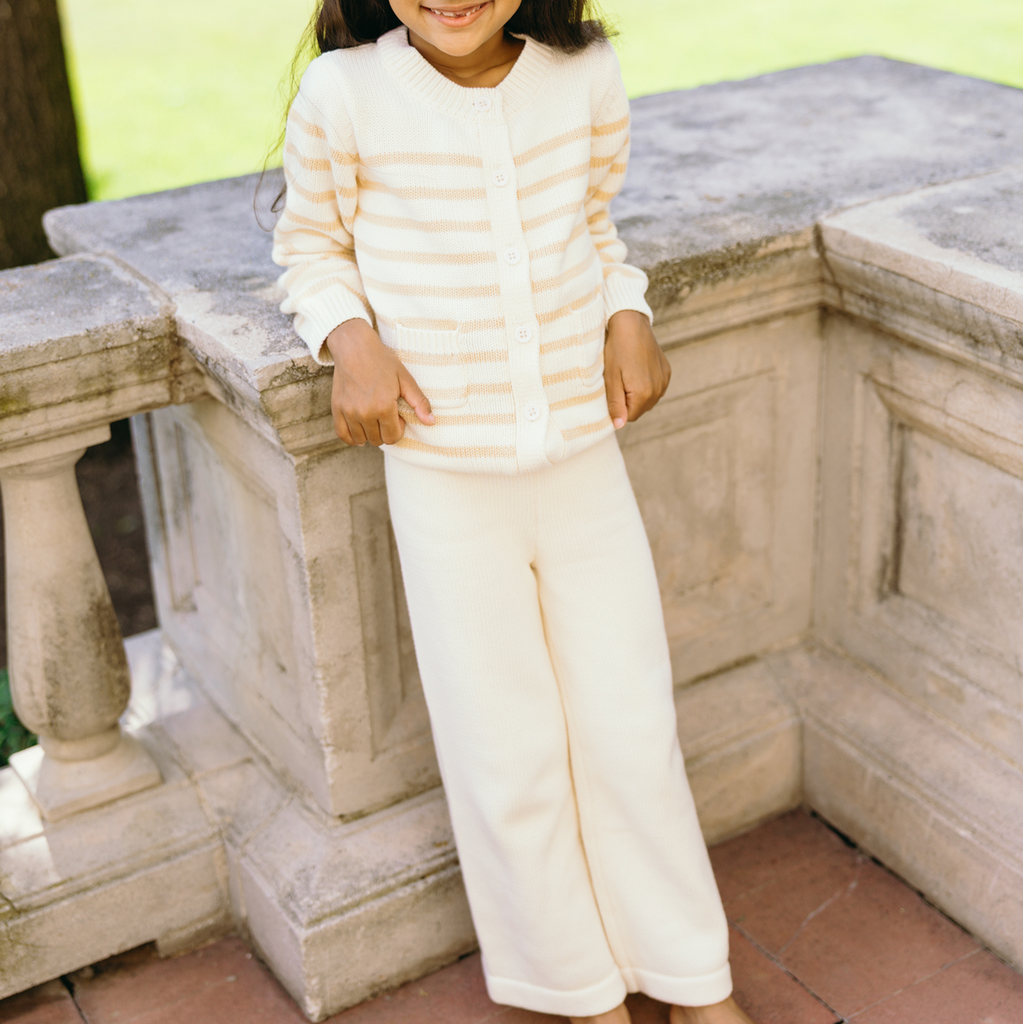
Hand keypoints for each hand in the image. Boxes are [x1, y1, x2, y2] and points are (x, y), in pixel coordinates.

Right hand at [324, 319, 434, 445]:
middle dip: (384, 430)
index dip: (398, 428)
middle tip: (385, 413)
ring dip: (369, 433)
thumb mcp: (405, 379)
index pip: (392, 437)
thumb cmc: (382, 362)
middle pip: (377, 440)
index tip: (396, 414)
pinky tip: (360, 430)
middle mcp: (364, 413)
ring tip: (373, 416)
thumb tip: (431, 422)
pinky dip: (351, 437)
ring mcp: (348, 412)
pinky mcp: (337, 408)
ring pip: (361, 439)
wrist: (354, 347)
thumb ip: (419, 402)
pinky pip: (343, 435)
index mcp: (383, 407)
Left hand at [603, 309, 670, 427]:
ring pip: (647, 400)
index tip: (612, 390)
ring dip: (637, 393)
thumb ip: (615, 404)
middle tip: (618, 380)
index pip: (629, 417)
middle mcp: (658, 390)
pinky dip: (646, 384)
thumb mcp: (611, 378)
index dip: (617, 407)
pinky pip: (655, 388)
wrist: (632, 324)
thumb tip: (619, 426)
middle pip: (639, 410)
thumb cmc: (617, 350)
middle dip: (627, 401)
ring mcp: (664, 381)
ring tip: (627, 373)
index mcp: (644, 394)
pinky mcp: (666, 372)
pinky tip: (637, 369)